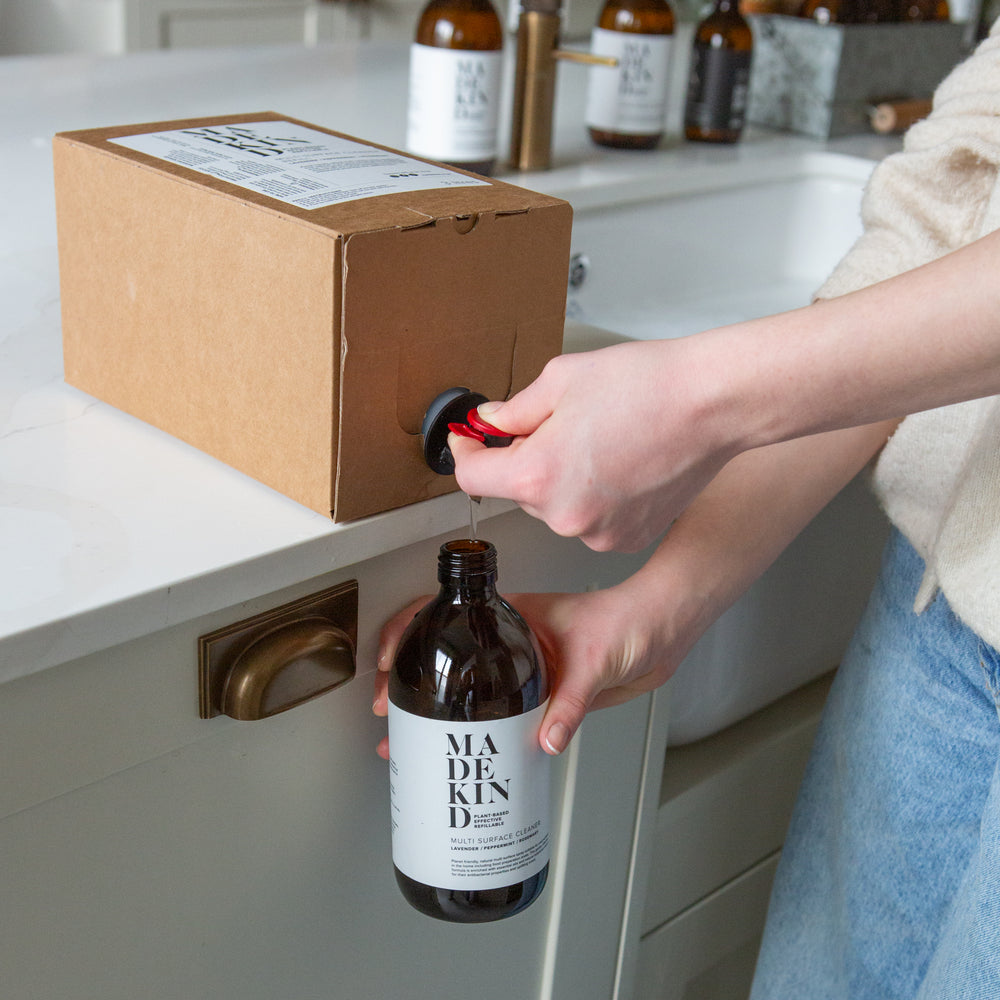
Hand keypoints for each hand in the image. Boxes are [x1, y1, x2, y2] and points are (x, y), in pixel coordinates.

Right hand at [372, 583, 699, 758]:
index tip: (389, 664)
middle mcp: (510, 642)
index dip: (408, 636)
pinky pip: (502, 715)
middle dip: (411, 687)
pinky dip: (480, 733)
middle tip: (391, 720)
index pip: (446, 615)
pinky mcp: (543, 695)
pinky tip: (469, 754)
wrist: (663, 632)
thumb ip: (570, 703)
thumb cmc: (628, 622)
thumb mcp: (594, 660)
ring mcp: (523, 670)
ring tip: (414, 746)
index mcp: (512, 617)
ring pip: (470, 691)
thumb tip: (544, 740)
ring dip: (439, 715)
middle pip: (448, 660)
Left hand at [448, 341, 738, 552]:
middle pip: (518, 491)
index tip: (470, 439)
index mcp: (537, 474)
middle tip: (560, 424)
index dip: (466, 452)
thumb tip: (492, 423)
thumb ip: (515, 410)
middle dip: (527, 459)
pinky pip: (590, 520)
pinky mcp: (626, 539)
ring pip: (556, 507)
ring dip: (562, 480)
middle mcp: (563, 515)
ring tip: (603, 442)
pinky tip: (622, 465)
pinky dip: (595, 497)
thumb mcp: (561, 379)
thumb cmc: (648, 385)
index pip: (471, 477)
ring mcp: (597, 533)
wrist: (713, 405)